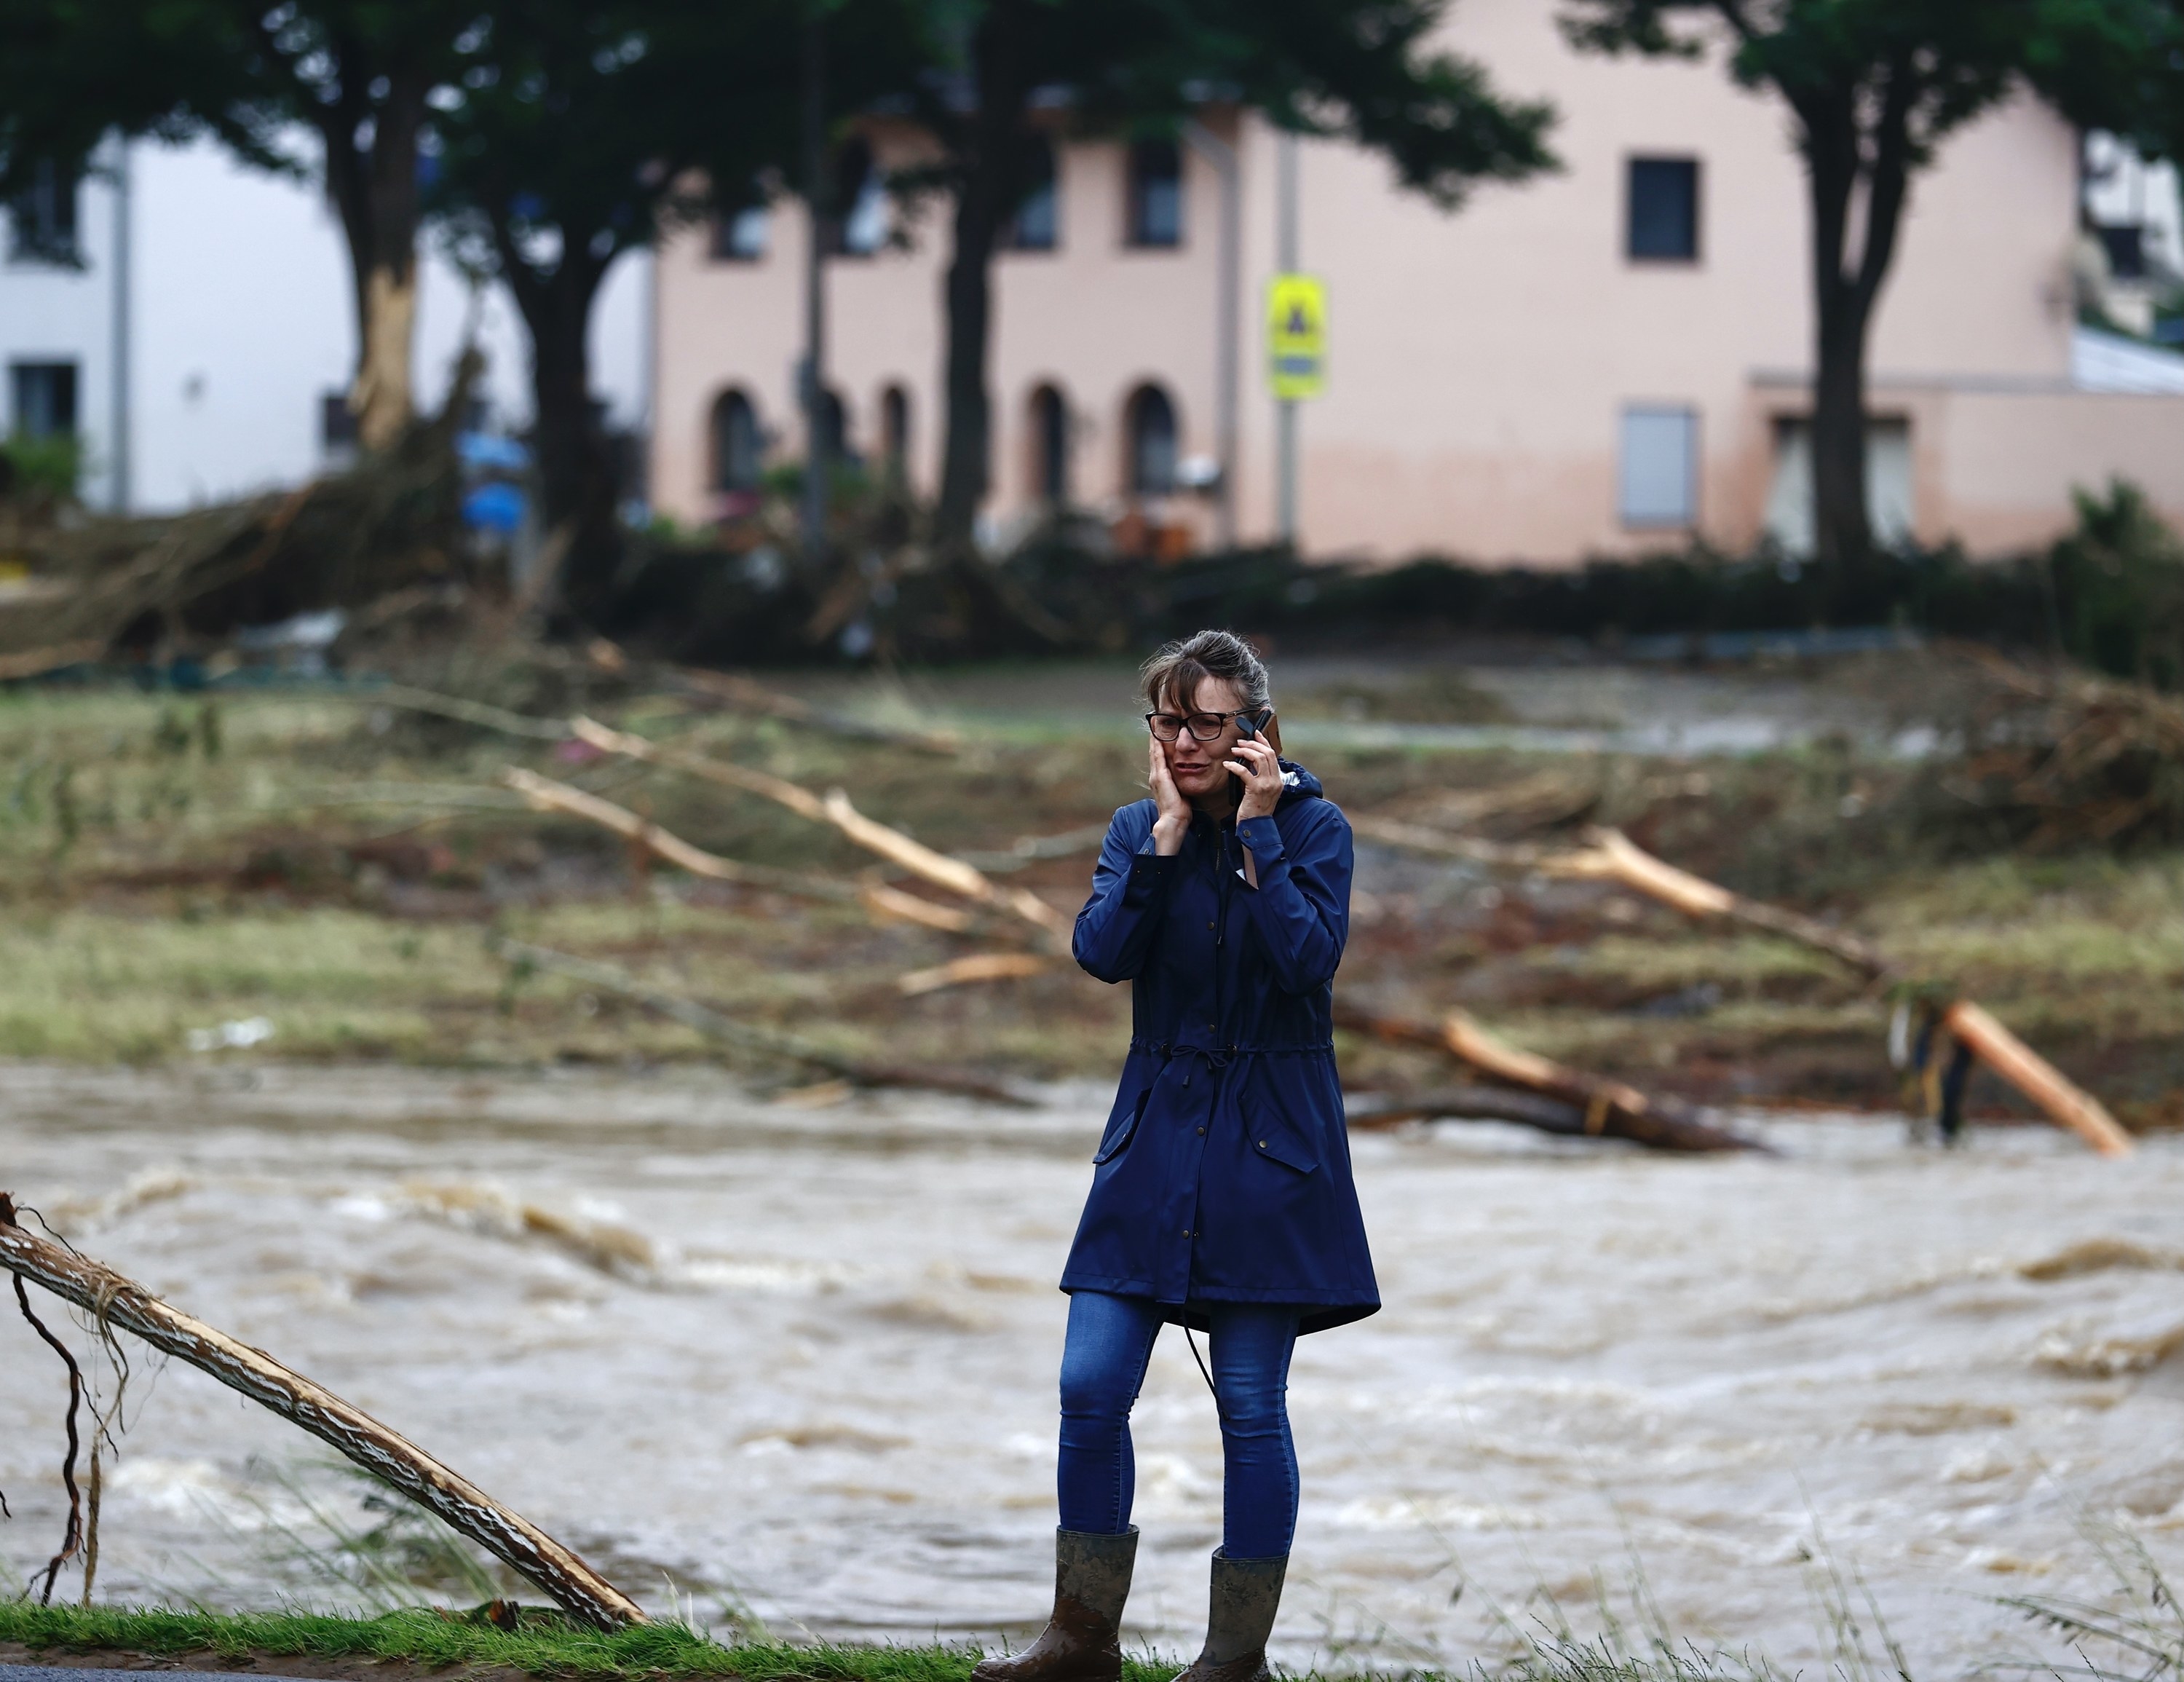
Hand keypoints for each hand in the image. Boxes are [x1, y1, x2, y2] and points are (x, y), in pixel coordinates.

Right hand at [1148, 736, 1189, 853]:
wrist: (1173, 820)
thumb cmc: (1179, 810)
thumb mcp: (1180, 793)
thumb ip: (1181, 784)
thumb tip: (1188, 778)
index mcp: (1160, 780)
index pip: (1159, 759)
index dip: (1159, 747)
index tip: (1160, 736)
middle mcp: (1155, 776)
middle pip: (1154, 753)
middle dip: (1154, 740)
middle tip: (1155, 725)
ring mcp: (1156, 776)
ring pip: (1154, 753)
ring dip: (1154, 739)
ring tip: (1155, 727)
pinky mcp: (1160, 777)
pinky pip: (1157, 757)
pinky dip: (1156, 746)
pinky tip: (1157, 736)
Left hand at [1226, 737, 1283, 821]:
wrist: (1256, 826)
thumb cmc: (1256, 809)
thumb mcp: (1262, 791)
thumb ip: (1260, 776)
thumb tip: (1248, 761)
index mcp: (1278, 780)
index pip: (1273, 755)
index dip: (1264, 742)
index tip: (1255, 733)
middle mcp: (1275, 781)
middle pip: (1267, 753)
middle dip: (1253, 744)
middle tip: (1240, 742)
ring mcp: (1267, 785)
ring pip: (1259, 758)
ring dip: (1245, 751)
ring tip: (1234, 750)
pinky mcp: (1256, 789)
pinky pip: (1245, 771)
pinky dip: (1235, 765)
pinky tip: (1227, 764)